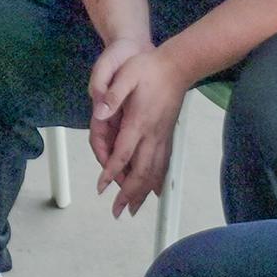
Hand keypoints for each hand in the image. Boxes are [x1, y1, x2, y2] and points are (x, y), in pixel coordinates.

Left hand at [91, 43, 187, 216]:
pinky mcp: (169, 134)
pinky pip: (164, 163)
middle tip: (117, 211)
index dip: (112, 173)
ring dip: (144, 193)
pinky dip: (159, 180)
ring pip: (154, 171)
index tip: (101, 188)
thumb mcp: (126, 74)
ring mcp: (163, 136)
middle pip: (141, 171)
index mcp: (139, 122)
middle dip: (129, 194)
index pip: (123, 154)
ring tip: (134, 209)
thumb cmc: (148, 68)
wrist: (177, 66)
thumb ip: (113, 94)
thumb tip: (99, 113)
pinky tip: (157, 192)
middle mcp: (152, 134)